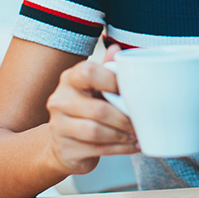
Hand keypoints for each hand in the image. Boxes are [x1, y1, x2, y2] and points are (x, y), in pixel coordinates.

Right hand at [45, 44, 137, 174]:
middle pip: (97, 109)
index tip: (129, 91)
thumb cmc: (85, 109)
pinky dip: (119, 149)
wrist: (62, 143)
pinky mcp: (65, 149)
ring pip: (96, 131)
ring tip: (136, 134)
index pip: (88, 72)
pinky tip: (130, 145)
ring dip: (122, 135)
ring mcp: (59, 126)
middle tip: (139, 121)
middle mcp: (60, 100)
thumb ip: (106, 69)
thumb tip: (117, 48)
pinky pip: (97, 149)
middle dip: (124, 118)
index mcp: (69, 79)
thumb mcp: (95, 87)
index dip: (112, 81)